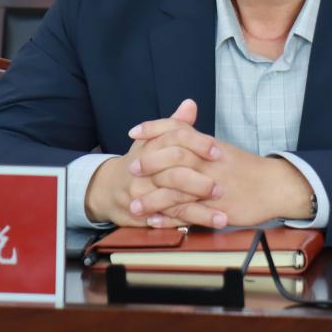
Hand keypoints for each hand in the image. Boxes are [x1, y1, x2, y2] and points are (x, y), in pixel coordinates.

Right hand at [85, 100, 224, 227]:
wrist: (108, 188)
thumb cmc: (139, 162)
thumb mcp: (153, 141)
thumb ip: (174, 124)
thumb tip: (190, 104)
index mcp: (150, 148)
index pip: (175, 140)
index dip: (197, 144)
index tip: (217, 151)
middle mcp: (144, 172)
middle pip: (174, 174)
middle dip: (200, 182)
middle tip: (222, 187)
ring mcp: (141, 195)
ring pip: (172, 202)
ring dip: (200, 211)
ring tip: (223, 216)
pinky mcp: (142, 216)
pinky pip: (167, 221)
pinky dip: (186, 225)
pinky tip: (205, 227)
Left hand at [134, 141, 313, 228]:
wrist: (274, 185)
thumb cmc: (248, 169)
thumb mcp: (221, 150)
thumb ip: (198, 141)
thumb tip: (180, 128)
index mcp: (207, 146)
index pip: (176, 129)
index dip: (153, 128)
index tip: (134, 131)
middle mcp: (207, 162)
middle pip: (173, 157)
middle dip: (149, 163)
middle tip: (131, 169)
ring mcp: (210, 185)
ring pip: (176, 189)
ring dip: (152, 198)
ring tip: (134, 206)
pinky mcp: (215, 207)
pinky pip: (188, 213)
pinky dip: (169, 218)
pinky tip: (155, 221)